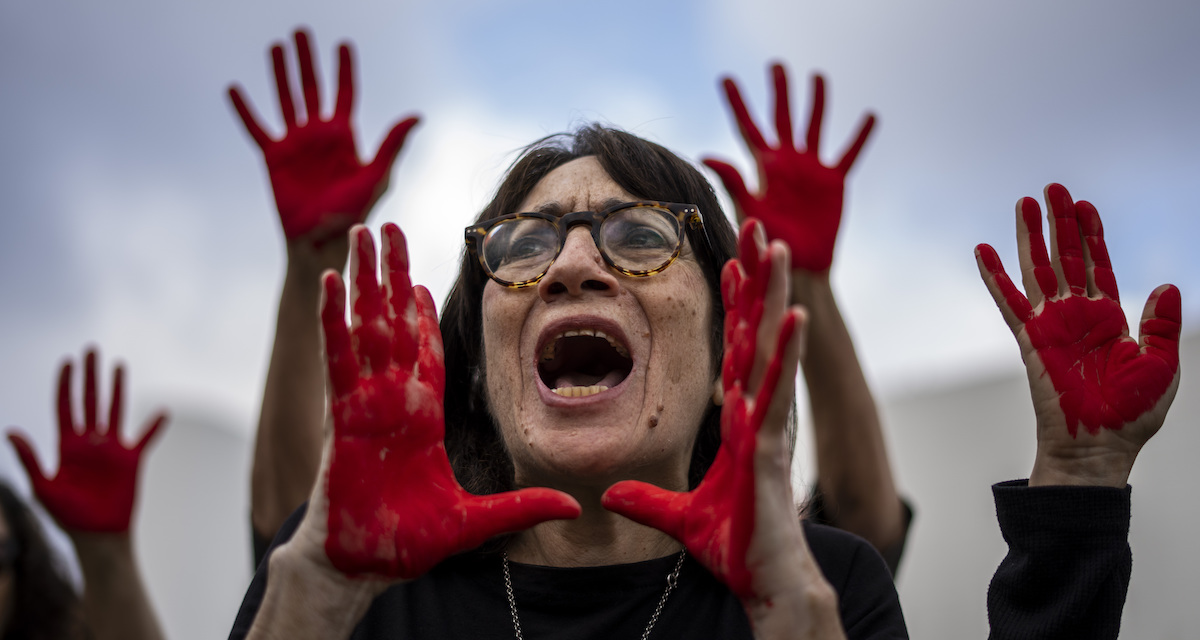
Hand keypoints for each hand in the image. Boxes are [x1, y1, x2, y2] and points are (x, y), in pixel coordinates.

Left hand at [7, 349, 165, 532]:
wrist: (96, 536)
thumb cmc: (67, 516)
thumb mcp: (43, 487)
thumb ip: (29, 459)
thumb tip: (10, 432)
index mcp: (66, 446)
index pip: (65, 407)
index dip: (65, 384)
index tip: (67, 362)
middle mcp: (89, 442)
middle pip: (89, 400)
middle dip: (89, 375)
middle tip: (90, 350)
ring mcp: (112, 449)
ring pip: (115, 410)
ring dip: (117, 388)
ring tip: (118, 365)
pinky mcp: (132, 460)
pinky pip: (145, 437)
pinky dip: (154, 425)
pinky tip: (163, 411)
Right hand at [228, 29, 418, 246]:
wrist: (321, 239)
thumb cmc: (353, 212)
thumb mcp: (376, 175)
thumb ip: (392, 144)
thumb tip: (417, 115)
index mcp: (345, 136)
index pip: (345, 93)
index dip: (344, 69)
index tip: (343, 44)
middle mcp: (319, 135)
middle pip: (312, 87)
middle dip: (307, 60)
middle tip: (301, 31)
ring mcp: (295, 144)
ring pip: (286, 99)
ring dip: (280, 73)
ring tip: (276, 46)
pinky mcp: (273, 157)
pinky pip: (256, 128)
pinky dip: (244, 109)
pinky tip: (234, 88)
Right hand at [318, 224, 579, 577]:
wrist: (364, 567)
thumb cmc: (409, 542)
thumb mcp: (477, 520)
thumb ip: (521, 507)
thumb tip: (572, 509)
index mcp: (421, 416)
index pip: (424, 352)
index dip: (422, 313)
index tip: (424, 277)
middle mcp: (392, 399)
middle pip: (392, 322)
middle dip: (391, 274)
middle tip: (388, 227)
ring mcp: (366, 402)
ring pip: (365, 325)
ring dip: (364, 278)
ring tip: (362, 232)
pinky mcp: (343, 415)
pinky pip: (338, 358)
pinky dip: (335, 319)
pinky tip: (334, 282)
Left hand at [604, 220, 812, 603]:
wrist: (766, 583)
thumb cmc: (736, 546)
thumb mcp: (676, 518)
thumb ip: (645, 500)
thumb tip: (610, 494)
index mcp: (741, 420)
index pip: (734, 351)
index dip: (734, 307)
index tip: (729, 264)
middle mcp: (759, 412)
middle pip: (758, 333)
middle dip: (758, 280)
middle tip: (760, 228)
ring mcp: (769, 425)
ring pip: (772, 348)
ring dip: (776, 297)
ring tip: (778, 250)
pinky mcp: (772, 446)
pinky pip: (777, 391)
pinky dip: (786, 353)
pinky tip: (794, 315)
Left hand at [703, 63, 874, 271]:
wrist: (799, 265)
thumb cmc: (769, 243)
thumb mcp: (749, 209)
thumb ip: (733, 180)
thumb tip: (707, 155)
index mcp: (764, 167)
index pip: (747, 127)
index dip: (737, 103)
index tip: (725, 79)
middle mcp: (787, 162)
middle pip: (782, 117)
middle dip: (779, 91)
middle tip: (775, 65)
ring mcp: (811, 170)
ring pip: (814, 126)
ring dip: (817, 102)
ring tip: (818, 76)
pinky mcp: (834, 182)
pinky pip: (849, 153)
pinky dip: (860, 136)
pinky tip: (870, 116)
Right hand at [976, 183, 1180, 486]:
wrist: (1100, 449)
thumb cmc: (1132, 415)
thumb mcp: (1162, 365)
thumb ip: (1162, 325)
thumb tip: (1168, 285)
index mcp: (1109, 320)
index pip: (1099, 266)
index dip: (1093, 235)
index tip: (1085, 205)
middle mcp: (1078, 316)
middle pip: (1066, 258)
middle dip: (1060, 222)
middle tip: (1053, 188)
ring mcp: (1052, 326)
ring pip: (1038, 270)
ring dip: (1031, 236)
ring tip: (1024, 203)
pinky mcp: (1031, 340)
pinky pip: (1010, 301)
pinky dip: (996, 276)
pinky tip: (983, 251)